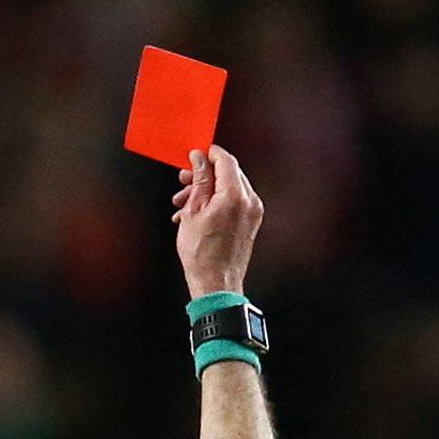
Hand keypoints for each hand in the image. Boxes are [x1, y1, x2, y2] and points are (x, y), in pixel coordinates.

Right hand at [172, 145, 263, 299]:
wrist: (215, 284)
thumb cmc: (203, 256)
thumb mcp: (193, 212)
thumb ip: (199, 181)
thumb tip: (199, 161)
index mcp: (235, 196)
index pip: (226, 161)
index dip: (209, 154)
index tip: (197, 154)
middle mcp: (249, 201)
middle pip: (229, 173)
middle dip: (205, 175)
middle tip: (185, 180)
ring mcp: (253, 213)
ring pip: (230, 188)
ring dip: (208, 190)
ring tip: (185, 203)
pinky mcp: (251, 222)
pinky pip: (234, 202)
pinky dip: (217, 202)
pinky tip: (197, 214)